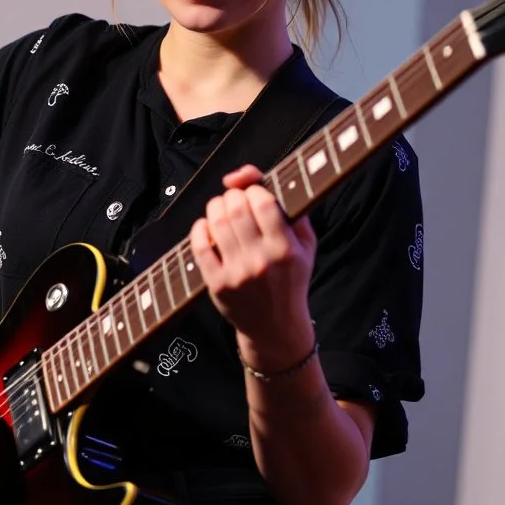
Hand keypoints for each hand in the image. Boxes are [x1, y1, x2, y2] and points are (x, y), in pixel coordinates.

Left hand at [189, 164, 316, 364]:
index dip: (254, 190)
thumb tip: (245, 177)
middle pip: (236, 208)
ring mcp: (237, 274)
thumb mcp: (305, 243)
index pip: (263, 202)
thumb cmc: (291, 278)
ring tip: (221, 209)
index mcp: (287, 249)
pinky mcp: (217, 285)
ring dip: (215, 207)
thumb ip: (289, 206)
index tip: (254, 195)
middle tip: (235, 201)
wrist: (276, 327)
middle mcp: (262, 261)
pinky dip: (200, 228)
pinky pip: (199, 246)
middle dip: (232, 196)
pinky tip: (207, 227)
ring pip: (216, 222)